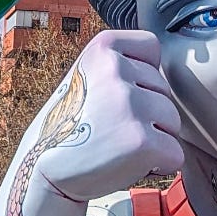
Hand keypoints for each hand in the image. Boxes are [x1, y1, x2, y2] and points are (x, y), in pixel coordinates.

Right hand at [30, 30, 184, 209]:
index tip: (117, 94)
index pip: (151, 47)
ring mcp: (130, 105)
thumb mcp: (88, 73)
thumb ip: (123, 63)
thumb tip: (165, 70)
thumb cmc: (71, 125)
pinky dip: (159, 165)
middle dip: (148, 112)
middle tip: (112, 127)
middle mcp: (117, 70)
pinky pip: (175, 153)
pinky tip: (128, 164)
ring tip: (118, 145)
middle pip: (164, 90)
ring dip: (155, 138)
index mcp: (103, 46)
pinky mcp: (142, 141)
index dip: (141, 76)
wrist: (41, 169)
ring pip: (172, 121)